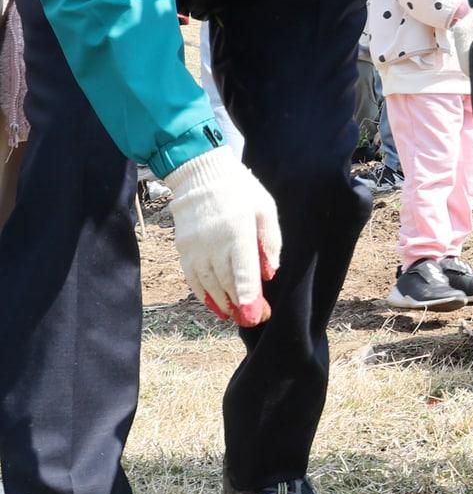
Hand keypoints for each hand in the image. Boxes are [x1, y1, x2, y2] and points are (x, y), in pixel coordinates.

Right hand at [166, 147, 281, 323]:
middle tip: (253, 320)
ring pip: (208, 284)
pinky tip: (215, 304)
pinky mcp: (183, 248)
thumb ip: (269, 241)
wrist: (201, 173)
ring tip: (234, 316)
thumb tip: (269, 273)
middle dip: (240, 305)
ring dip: (222, 303)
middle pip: (226, 282)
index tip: (254, 315)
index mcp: (237, 231)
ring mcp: (195, 246)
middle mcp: (213, 242)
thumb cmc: (240, 191)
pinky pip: (192, 277)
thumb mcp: (265, 209)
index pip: (242, 270)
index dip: (248, 295)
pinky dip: (203, 294)